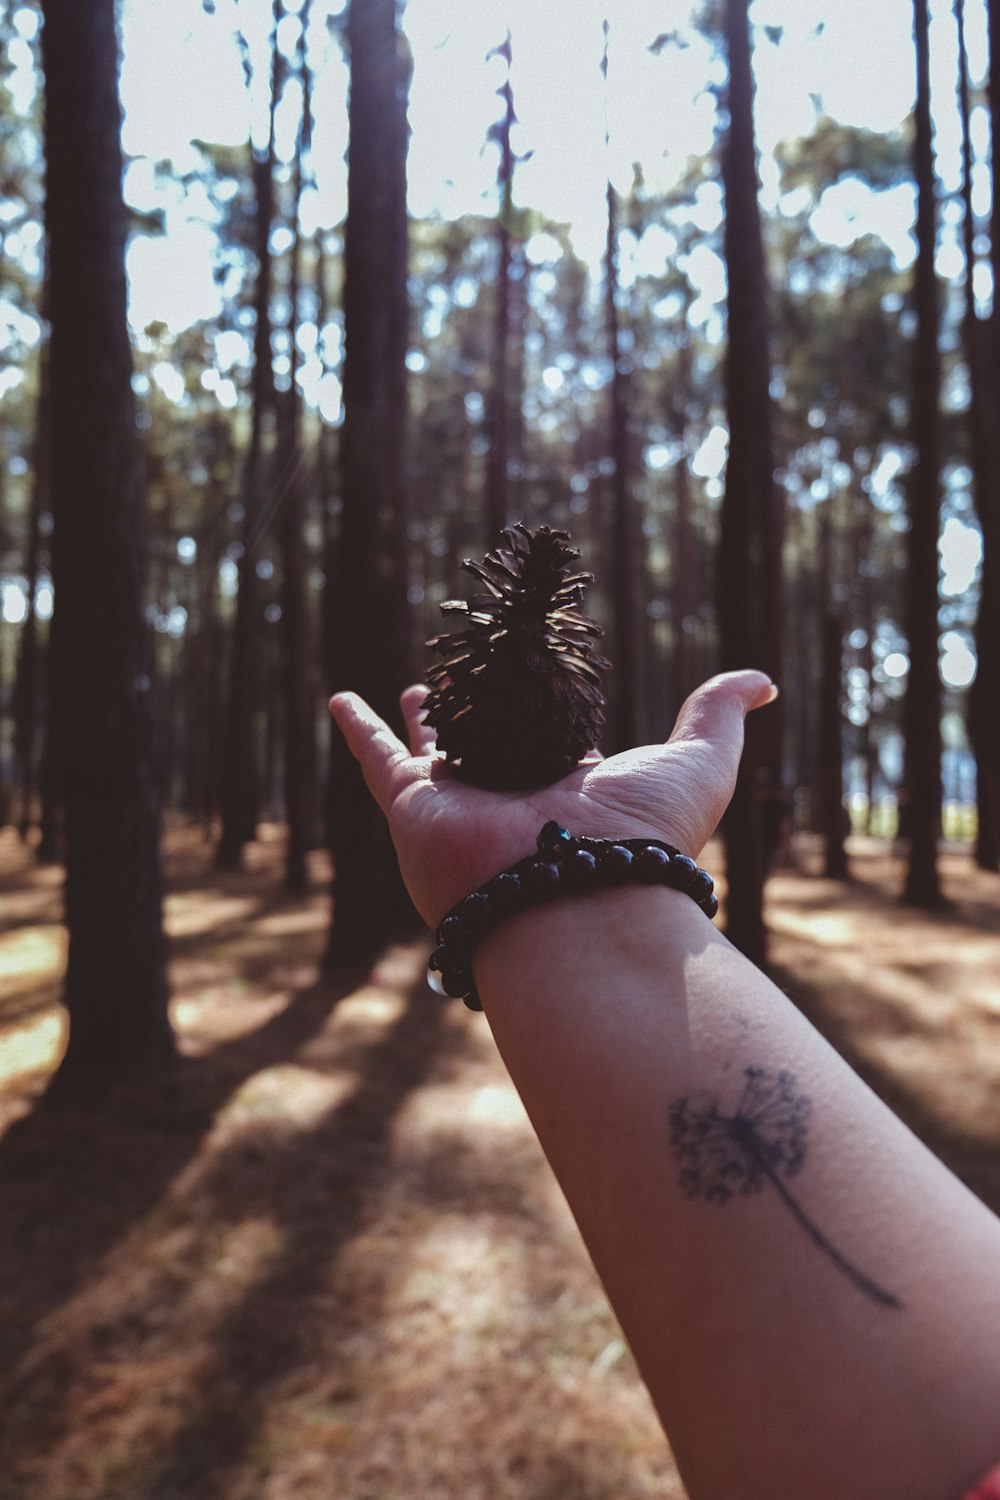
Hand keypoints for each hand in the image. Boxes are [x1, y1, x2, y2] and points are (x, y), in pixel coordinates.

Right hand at [329, 671, 776, 929]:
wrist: (579, 900)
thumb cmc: (644, 837)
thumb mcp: (698, 764)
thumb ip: (720, 716)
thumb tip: (764, 679)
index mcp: (575, 793)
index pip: (560, 744)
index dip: (554, 711)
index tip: (549, 683)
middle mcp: (516, 802)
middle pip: (494, 745)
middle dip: (484, 715)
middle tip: (471, 681)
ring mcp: (463, 806)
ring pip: (436, 751)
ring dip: (425, 719)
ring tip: (417, 685)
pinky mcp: (417, 809)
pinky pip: (379, 761)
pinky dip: (360, 730)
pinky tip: (342, 699)